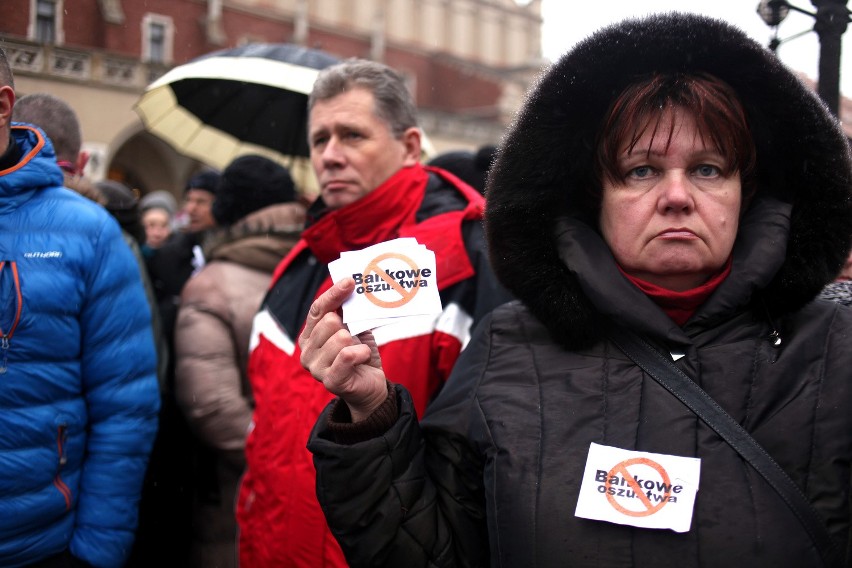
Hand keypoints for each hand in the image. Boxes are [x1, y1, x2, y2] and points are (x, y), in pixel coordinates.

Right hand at [299, 277, 388, 421]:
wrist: (371, 386)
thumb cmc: (360, 354)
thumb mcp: (354, 328)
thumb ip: (347, 311)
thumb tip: (350, 285)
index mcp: (310, 335)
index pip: (317, 309)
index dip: (333, 294)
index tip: (350, 281)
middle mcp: (307, 351)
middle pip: (329, 321)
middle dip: (350, 327)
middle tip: (357, 339)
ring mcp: (315, 368)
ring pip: (340, 337)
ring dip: (357, 343)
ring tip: (359, 352)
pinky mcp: (329, 381)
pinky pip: (347, 355)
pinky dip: (361, 352)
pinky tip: (363, 357)